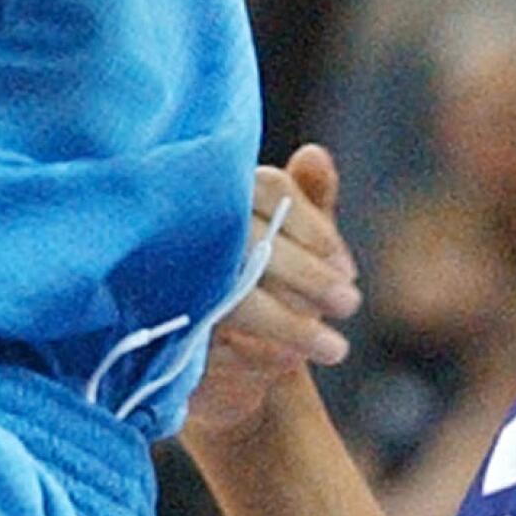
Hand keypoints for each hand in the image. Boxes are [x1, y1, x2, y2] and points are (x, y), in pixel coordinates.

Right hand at [186, 142, 360, 441]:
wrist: (213, 355)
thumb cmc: (253, 278)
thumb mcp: (286, 239)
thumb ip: (305, 199)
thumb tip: (316, 155)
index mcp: (218, 192)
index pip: (270, 188)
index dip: (314, 225)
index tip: (346, 265)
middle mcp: (188, 226)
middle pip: (253, 239)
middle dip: (310, 276)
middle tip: (350, 304)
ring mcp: (171, 278)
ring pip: (236, 296)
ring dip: (292, 324)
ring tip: (335, 348)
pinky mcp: (164, 331)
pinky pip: (214, 342)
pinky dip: (257, 354)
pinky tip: (288, 360)